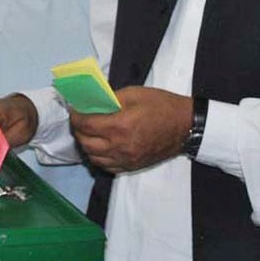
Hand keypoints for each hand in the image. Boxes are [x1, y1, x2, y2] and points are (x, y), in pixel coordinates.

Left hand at [70, 86, 192, 172]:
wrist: (185, 126)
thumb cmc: (161, 106)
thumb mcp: (134, 93)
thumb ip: (110, 98)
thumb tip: (91, 101)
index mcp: (120, 125)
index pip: (85, 124)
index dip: (75, 116)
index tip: (74, 110)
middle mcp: (119, 146)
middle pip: (86, 142)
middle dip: (78, 130)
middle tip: (79, 121)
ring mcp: (125, 159)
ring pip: (93, 157)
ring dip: (86, 145)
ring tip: (88, 133)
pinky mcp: (131, 167)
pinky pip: (105, 167)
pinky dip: (97, 157)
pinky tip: (99, 147)